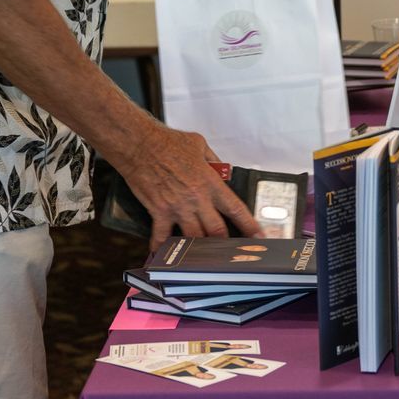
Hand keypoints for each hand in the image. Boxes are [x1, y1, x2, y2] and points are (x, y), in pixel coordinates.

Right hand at [114, 123, 260, 245]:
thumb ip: (214, 162)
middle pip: (217, 230)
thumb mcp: (199, 145)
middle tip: (230, 252)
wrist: (139, 144)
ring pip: (194, 238)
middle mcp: (196, 199)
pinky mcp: (159, 211)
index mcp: (210, 182)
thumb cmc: (167, 142)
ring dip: (199, 248)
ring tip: (203, 256)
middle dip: (225, 244)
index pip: (236, 209)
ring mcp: (177, 207)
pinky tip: (163, 255)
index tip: (258, 237)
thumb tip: (222, 173)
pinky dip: (162, 247)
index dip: (250, 226)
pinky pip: (162, 236)